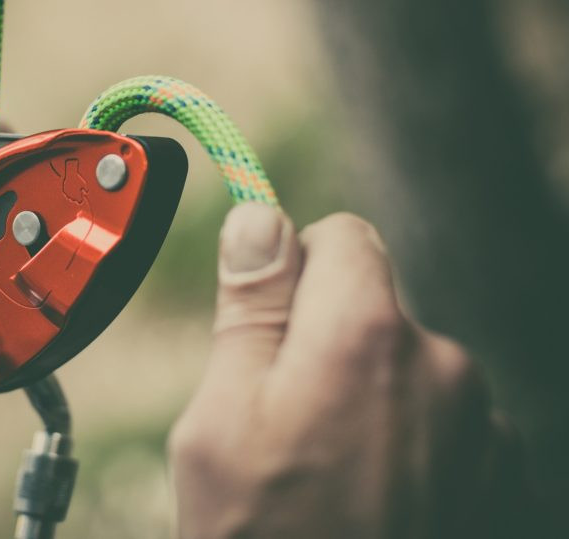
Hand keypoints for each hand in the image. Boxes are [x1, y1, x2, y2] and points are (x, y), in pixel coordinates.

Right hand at [169, 205, 529, 537]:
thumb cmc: (261, 535)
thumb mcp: (223, 416)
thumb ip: (251, 306)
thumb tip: (260, 218)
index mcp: (366, 335)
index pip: (343, 235)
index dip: (295, 267)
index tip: (268, 315)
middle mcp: (443, 366)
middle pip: (376, 304)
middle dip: (327, 337)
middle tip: (281, 418)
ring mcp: (483, 425)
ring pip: (407, 366)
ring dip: (370, 394)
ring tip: (328, 471)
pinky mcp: (502, 470)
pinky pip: (442, 419)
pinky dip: (409, 440)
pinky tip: (373, 495)